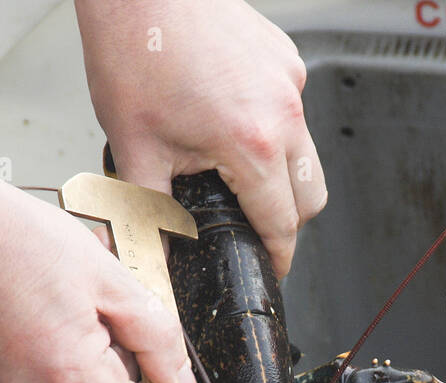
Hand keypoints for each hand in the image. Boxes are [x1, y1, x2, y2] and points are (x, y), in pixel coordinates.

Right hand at [0, 173, 197, 382]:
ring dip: (85, 355)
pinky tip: (38, 311)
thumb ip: (157, 339)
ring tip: (62, 302)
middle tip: (97, 306)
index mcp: (71, 381)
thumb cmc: (18, 240)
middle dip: (117, 362)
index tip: (154, 356)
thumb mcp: (111, 279)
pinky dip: (53, 354)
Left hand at [76, 0, 326, 276]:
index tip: (270, 270)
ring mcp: (290, 81)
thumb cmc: (136, 49)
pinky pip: (292, 110)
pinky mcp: (286, 58)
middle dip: (287, 221)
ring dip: (281, 173)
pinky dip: (271, 127)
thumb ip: (144, 217)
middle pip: (311, 196)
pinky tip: (228, 117)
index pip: (283, 224)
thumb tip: (140, 263)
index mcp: (253, 144)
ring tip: (233, 170)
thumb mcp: (134, 149)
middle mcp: (284, 113)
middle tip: (251, 228)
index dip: (277, 257)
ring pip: (306, 152)